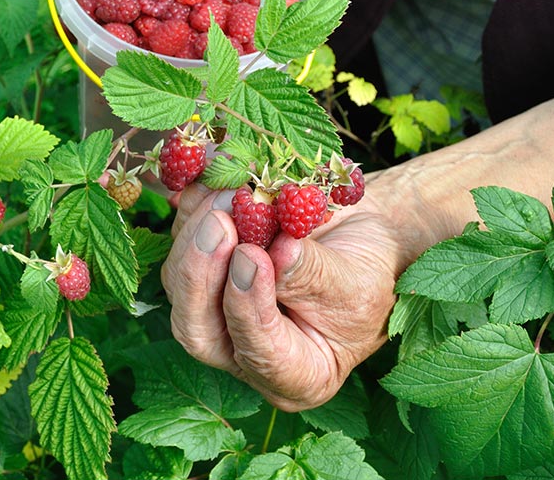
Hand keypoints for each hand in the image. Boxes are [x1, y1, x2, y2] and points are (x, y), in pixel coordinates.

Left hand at [160, 179, 405, 410]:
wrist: (364, 235)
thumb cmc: (373, 270)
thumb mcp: (359, 282)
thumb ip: (314, 276)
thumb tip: (276, 254)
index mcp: (293, 375)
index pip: (257, 354)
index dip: (247, 308)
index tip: (252, 256)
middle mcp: (242, 349)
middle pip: (197, 325)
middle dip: (201, 271)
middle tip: (219, 222)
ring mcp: (215, 308)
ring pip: (180, 280)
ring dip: (197, 230)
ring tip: (228, 190)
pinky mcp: (203, 267)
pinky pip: (182, 240)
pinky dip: (193, 206)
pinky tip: (211, 177)